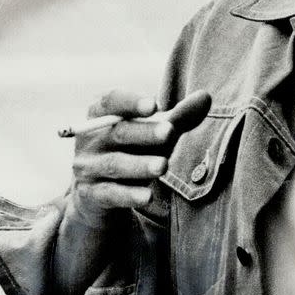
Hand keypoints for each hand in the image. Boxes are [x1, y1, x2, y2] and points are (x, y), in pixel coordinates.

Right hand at [69, 89, 210, 225]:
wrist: (101, 194)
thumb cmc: (132, 152)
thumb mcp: (153, 135)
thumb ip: (178, 118)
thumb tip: (206, 97)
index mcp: (102, 115)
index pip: (111, 101)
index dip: (131, 101)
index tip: (155, 105)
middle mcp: (91, 139)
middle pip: (118, 133)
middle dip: (144, 132)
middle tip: (170, 131)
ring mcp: (88, 168)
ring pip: (115, 165)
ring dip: (140, 165)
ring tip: (163, 166)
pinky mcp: (92, 195)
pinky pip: (110, 194)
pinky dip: (128, 195)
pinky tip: (147, 197)